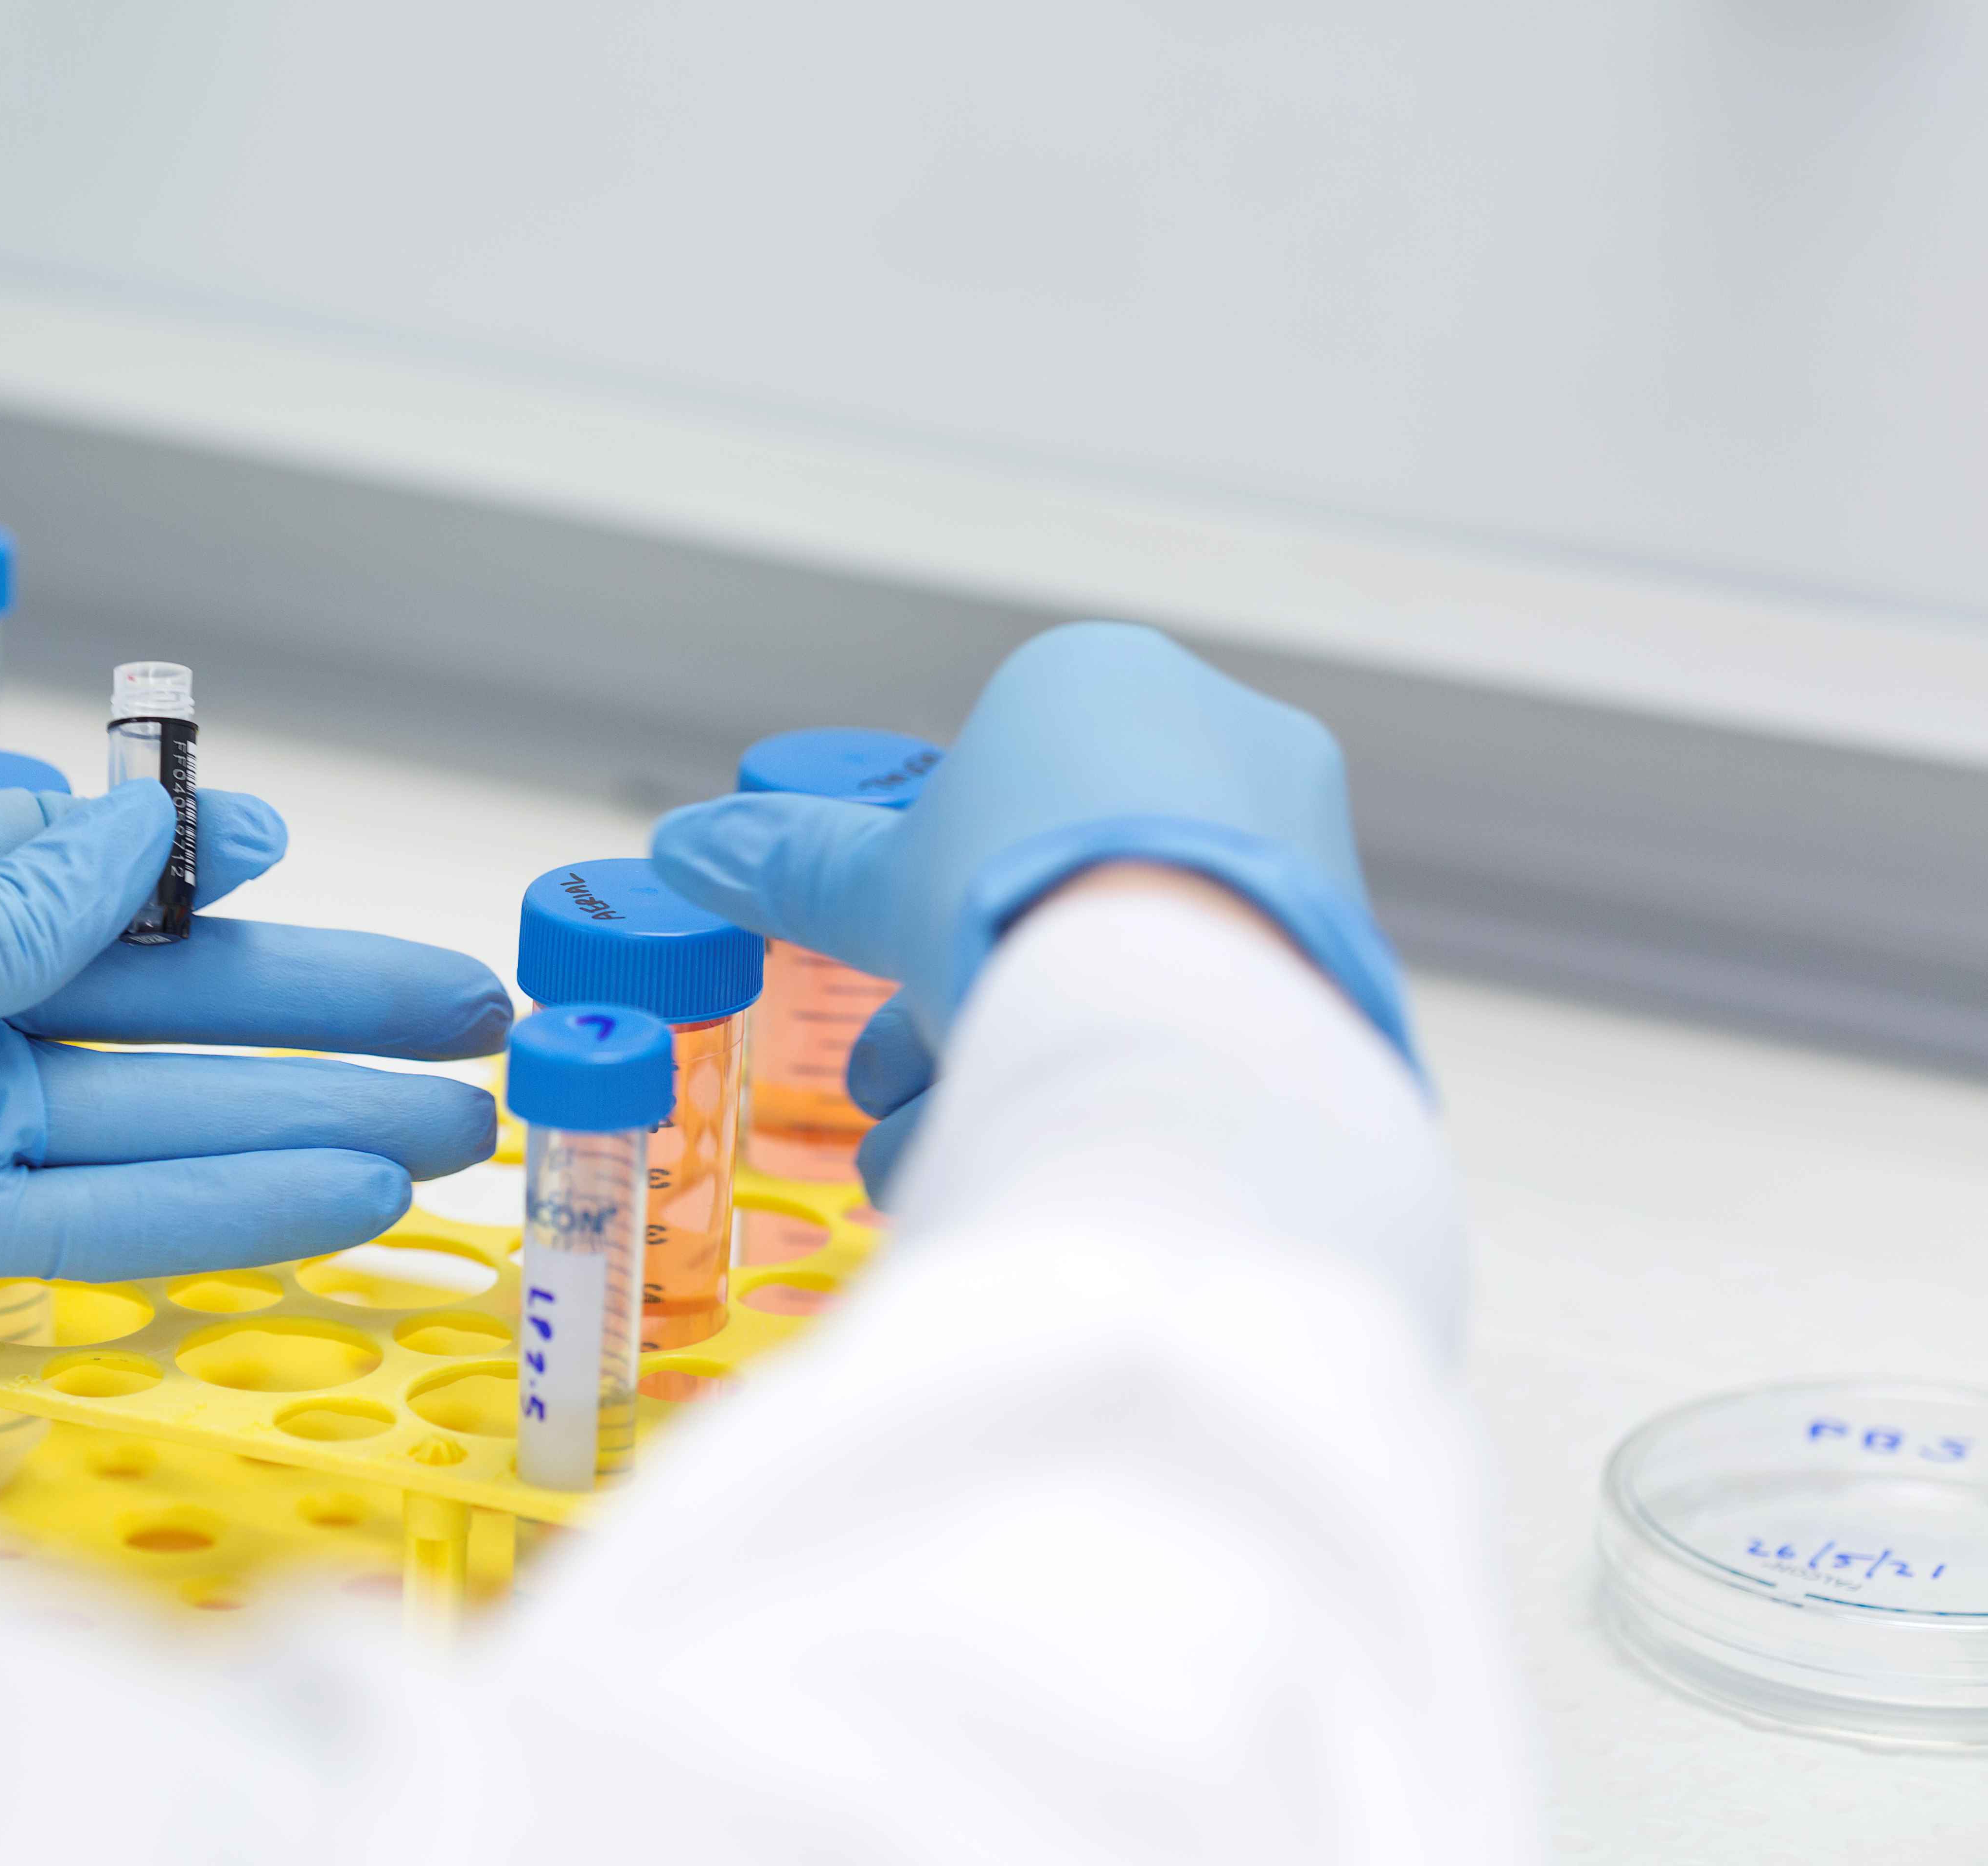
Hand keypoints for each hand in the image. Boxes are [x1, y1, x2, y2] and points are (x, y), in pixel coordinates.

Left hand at [0, 754, 508, 1357]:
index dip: (212, 870)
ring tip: (453, 1131)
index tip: (306, 864)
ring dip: (310, 1122)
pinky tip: (336, 1204)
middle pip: (169, 996)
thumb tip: (154, 833)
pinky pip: (105, 1213)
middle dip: (322, 1009)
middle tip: (473, 1019)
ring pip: (165, 1111)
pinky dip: (221, 1210)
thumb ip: (5, 894)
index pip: (92, 864)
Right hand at [651, 622, 1412, 1196]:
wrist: (1185, 1004)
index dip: (920, 894)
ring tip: (947, 1144)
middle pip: (1056, 881)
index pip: (998, 785)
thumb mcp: (876, 887)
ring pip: (1125, 953)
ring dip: (1017, 1048)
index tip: (882, 974)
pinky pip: (1199, 1008)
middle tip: (893, 1081)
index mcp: (1107, 682)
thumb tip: (688, 842)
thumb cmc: (1017, 901)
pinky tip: (1043, 1142)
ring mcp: (1299, 847)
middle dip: (957, 994)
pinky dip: (1116, 1069)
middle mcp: (1222, 738)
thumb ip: (791, 864)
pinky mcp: (1344, 955)